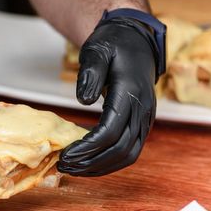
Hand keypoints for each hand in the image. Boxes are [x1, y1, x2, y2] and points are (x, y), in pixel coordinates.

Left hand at [58, 17, 156, 175]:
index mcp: (131, 92)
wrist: (135, 41)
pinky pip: (129, 151)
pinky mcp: (142, 124)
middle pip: (120, 149)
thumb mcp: (97, 49)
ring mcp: (146, 119)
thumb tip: (84, 100)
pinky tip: (86, 162)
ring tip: (73, 169)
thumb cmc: (112, 44)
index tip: (65, 155)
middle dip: (91, 162)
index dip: (88, 147)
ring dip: (100, 167)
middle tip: (64, 166)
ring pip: (127, 155)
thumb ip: (91, 72)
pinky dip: (108, 161)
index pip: (111, 131)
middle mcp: (144, 110)